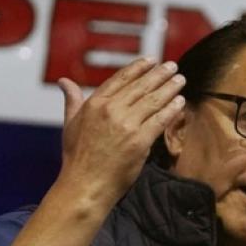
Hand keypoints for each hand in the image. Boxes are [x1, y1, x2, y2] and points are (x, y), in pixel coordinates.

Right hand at [56, 58, 186, 207]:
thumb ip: (72, 100)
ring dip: (169, 88)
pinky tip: (180, 102)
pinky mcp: (140, 141)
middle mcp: (111, 110)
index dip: (138, 68)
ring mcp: (127, 125)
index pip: (121, 79)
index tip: (151, 60)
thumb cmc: (76, 157)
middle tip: (172, 66)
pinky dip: (172, 109)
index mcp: (95, 103)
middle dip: (159, 74)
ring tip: (180, 80)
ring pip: (153, 100)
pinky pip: (160, 120)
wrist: (85, 185)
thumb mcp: (70, 124)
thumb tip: (64, 81)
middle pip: (141, 86)